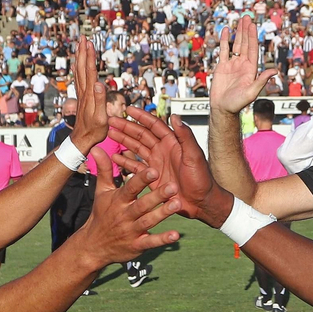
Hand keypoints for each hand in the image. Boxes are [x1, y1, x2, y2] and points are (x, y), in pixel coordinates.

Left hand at [69, 35, 107, 149]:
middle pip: (82, 67)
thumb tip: (99, 83)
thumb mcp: (101, 118)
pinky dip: (78, 68)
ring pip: (79, 71)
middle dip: (83, 52)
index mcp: (90, 94)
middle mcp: (84, 91)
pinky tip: (78, 63)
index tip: (89, 43)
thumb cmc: (94, 131)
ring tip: (80, 45)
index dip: (89, 56)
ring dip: (80, 57)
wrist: (82, 140)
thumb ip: (100, 100)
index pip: (90, 71)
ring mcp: (82, 94)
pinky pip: (78, 78)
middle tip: (83, 38)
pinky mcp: (82, 97)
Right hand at [74, 149, 181, 266]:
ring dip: (163, 214)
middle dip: (157, 196)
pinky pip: (151, 242)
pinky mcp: (137, 245)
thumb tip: (96, 148)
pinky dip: (163, 239)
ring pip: (148, 221)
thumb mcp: (101, 192)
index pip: (131, 188)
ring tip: (178, 204)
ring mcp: (131, 231)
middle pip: (142, 204)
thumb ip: (104, 170)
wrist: (94, 246)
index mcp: (119, 200)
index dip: (142, 179)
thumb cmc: (101, 214)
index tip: (154, 170)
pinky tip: (176, 235)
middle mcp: (125, 215)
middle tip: (173, 186)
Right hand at [110, 110, 232, 225]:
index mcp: (173, 143)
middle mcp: (163, 150)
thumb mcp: (194, 156)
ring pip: (136, 148)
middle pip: (141, 134)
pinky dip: (125, 161)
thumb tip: (175, 116)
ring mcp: (157, 163)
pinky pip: (136, 166)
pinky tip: (115, 157)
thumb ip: (185, 136)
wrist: (201, 202)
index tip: (128, 109)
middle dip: (126, 127)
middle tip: (111, 120)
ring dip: (124, 140)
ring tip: (110, 134)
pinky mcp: (152, 177)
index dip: (141, 116)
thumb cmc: (202, 179)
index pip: (154, 125)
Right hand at [208, 15, 276, 114]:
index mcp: (251, 69)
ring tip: (240, 20)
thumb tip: (274, 71)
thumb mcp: (252, 92)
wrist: (223, 109)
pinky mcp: (222, 66)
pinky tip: (227, 30)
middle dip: (246, 30)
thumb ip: (261, 80)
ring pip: (236, 44)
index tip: (253, 25)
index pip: (253, 49)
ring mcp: (233, 64)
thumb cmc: (238, 103)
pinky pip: (224, 50)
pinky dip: (225, 40)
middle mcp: (243, 64)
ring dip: (238, 32)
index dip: (253, 36)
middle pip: (246, 43)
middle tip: (247, 17)